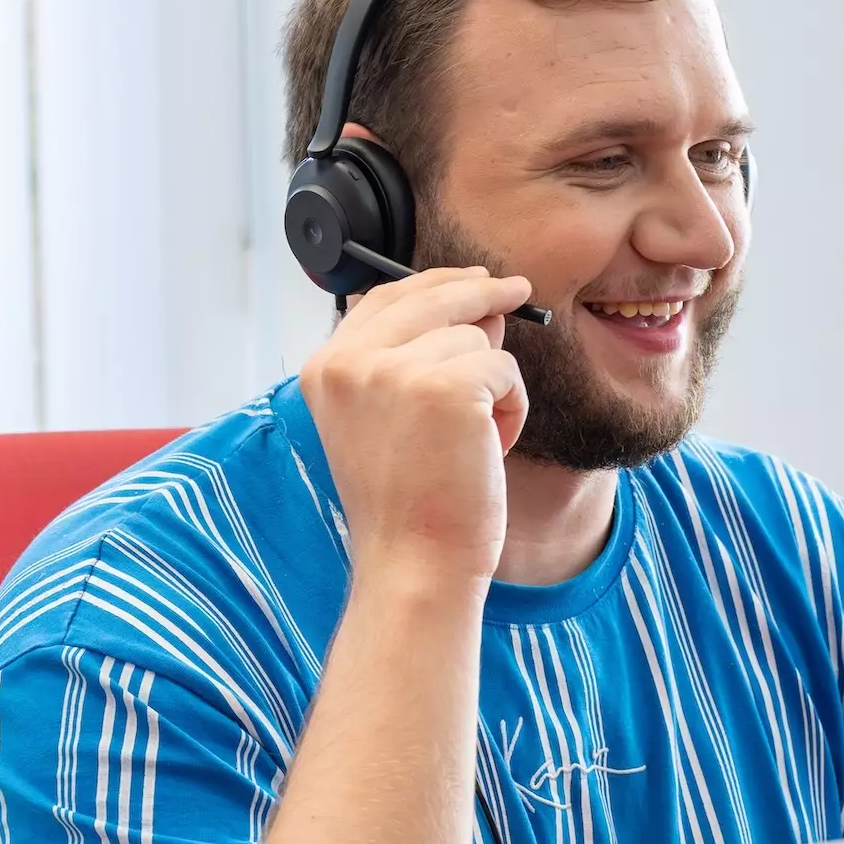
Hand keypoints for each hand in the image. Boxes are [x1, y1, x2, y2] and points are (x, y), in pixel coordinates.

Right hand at [299, 267, 529, 594]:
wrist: (414, 565)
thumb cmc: (408, 505)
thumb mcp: (386, 421)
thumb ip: (407, 360)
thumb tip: (478, 306)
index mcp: (324, 370)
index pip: (384, 298)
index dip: (434, 282)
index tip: (473, 278)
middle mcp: (349, 363)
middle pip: (432, 297)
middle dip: (481, 292)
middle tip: (518, 290)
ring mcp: (394, 371)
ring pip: (476, 337)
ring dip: (493, 385)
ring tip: (473, 442)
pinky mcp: (445, 386)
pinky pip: (505, 369)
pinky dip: (513, 409)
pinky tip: (490, 449)